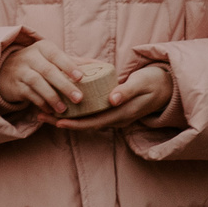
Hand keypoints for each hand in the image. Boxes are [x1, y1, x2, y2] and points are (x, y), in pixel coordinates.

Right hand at [0, 40, 84, 115]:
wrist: (7, 70)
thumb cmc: (38, 63)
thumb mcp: (52, 57)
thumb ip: (75, 61)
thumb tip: (102, 65)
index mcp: (43, 47)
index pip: (56, 55)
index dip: (68, 66)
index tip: (81, 77)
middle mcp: (30, 57)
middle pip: (48, 71)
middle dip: (64, 85)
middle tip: (79, 98)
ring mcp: (21, 71)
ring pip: (37, 83)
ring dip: (52, 97)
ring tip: (64, 109)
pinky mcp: (15, 85)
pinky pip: (30, 95)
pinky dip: (41, 103)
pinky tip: (51, 110)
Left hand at [53, 62, 173, 130]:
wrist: (167, 87)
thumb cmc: (154, 82)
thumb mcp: (142, 83)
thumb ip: (127, 90)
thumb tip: (112, 100)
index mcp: (121, 113)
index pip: (93, 122)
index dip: (74, 123)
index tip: (56, 120)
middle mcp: (115, 119)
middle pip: (85, 124)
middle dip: (62, 121)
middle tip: (40, 115)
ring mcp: (114, 116)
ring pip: (86, 120)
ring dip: (65, 117)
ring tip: (44, 111)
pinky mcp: (112, 110)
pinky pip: (90, 114)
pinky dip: (75, 111)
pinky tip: (62, 104)